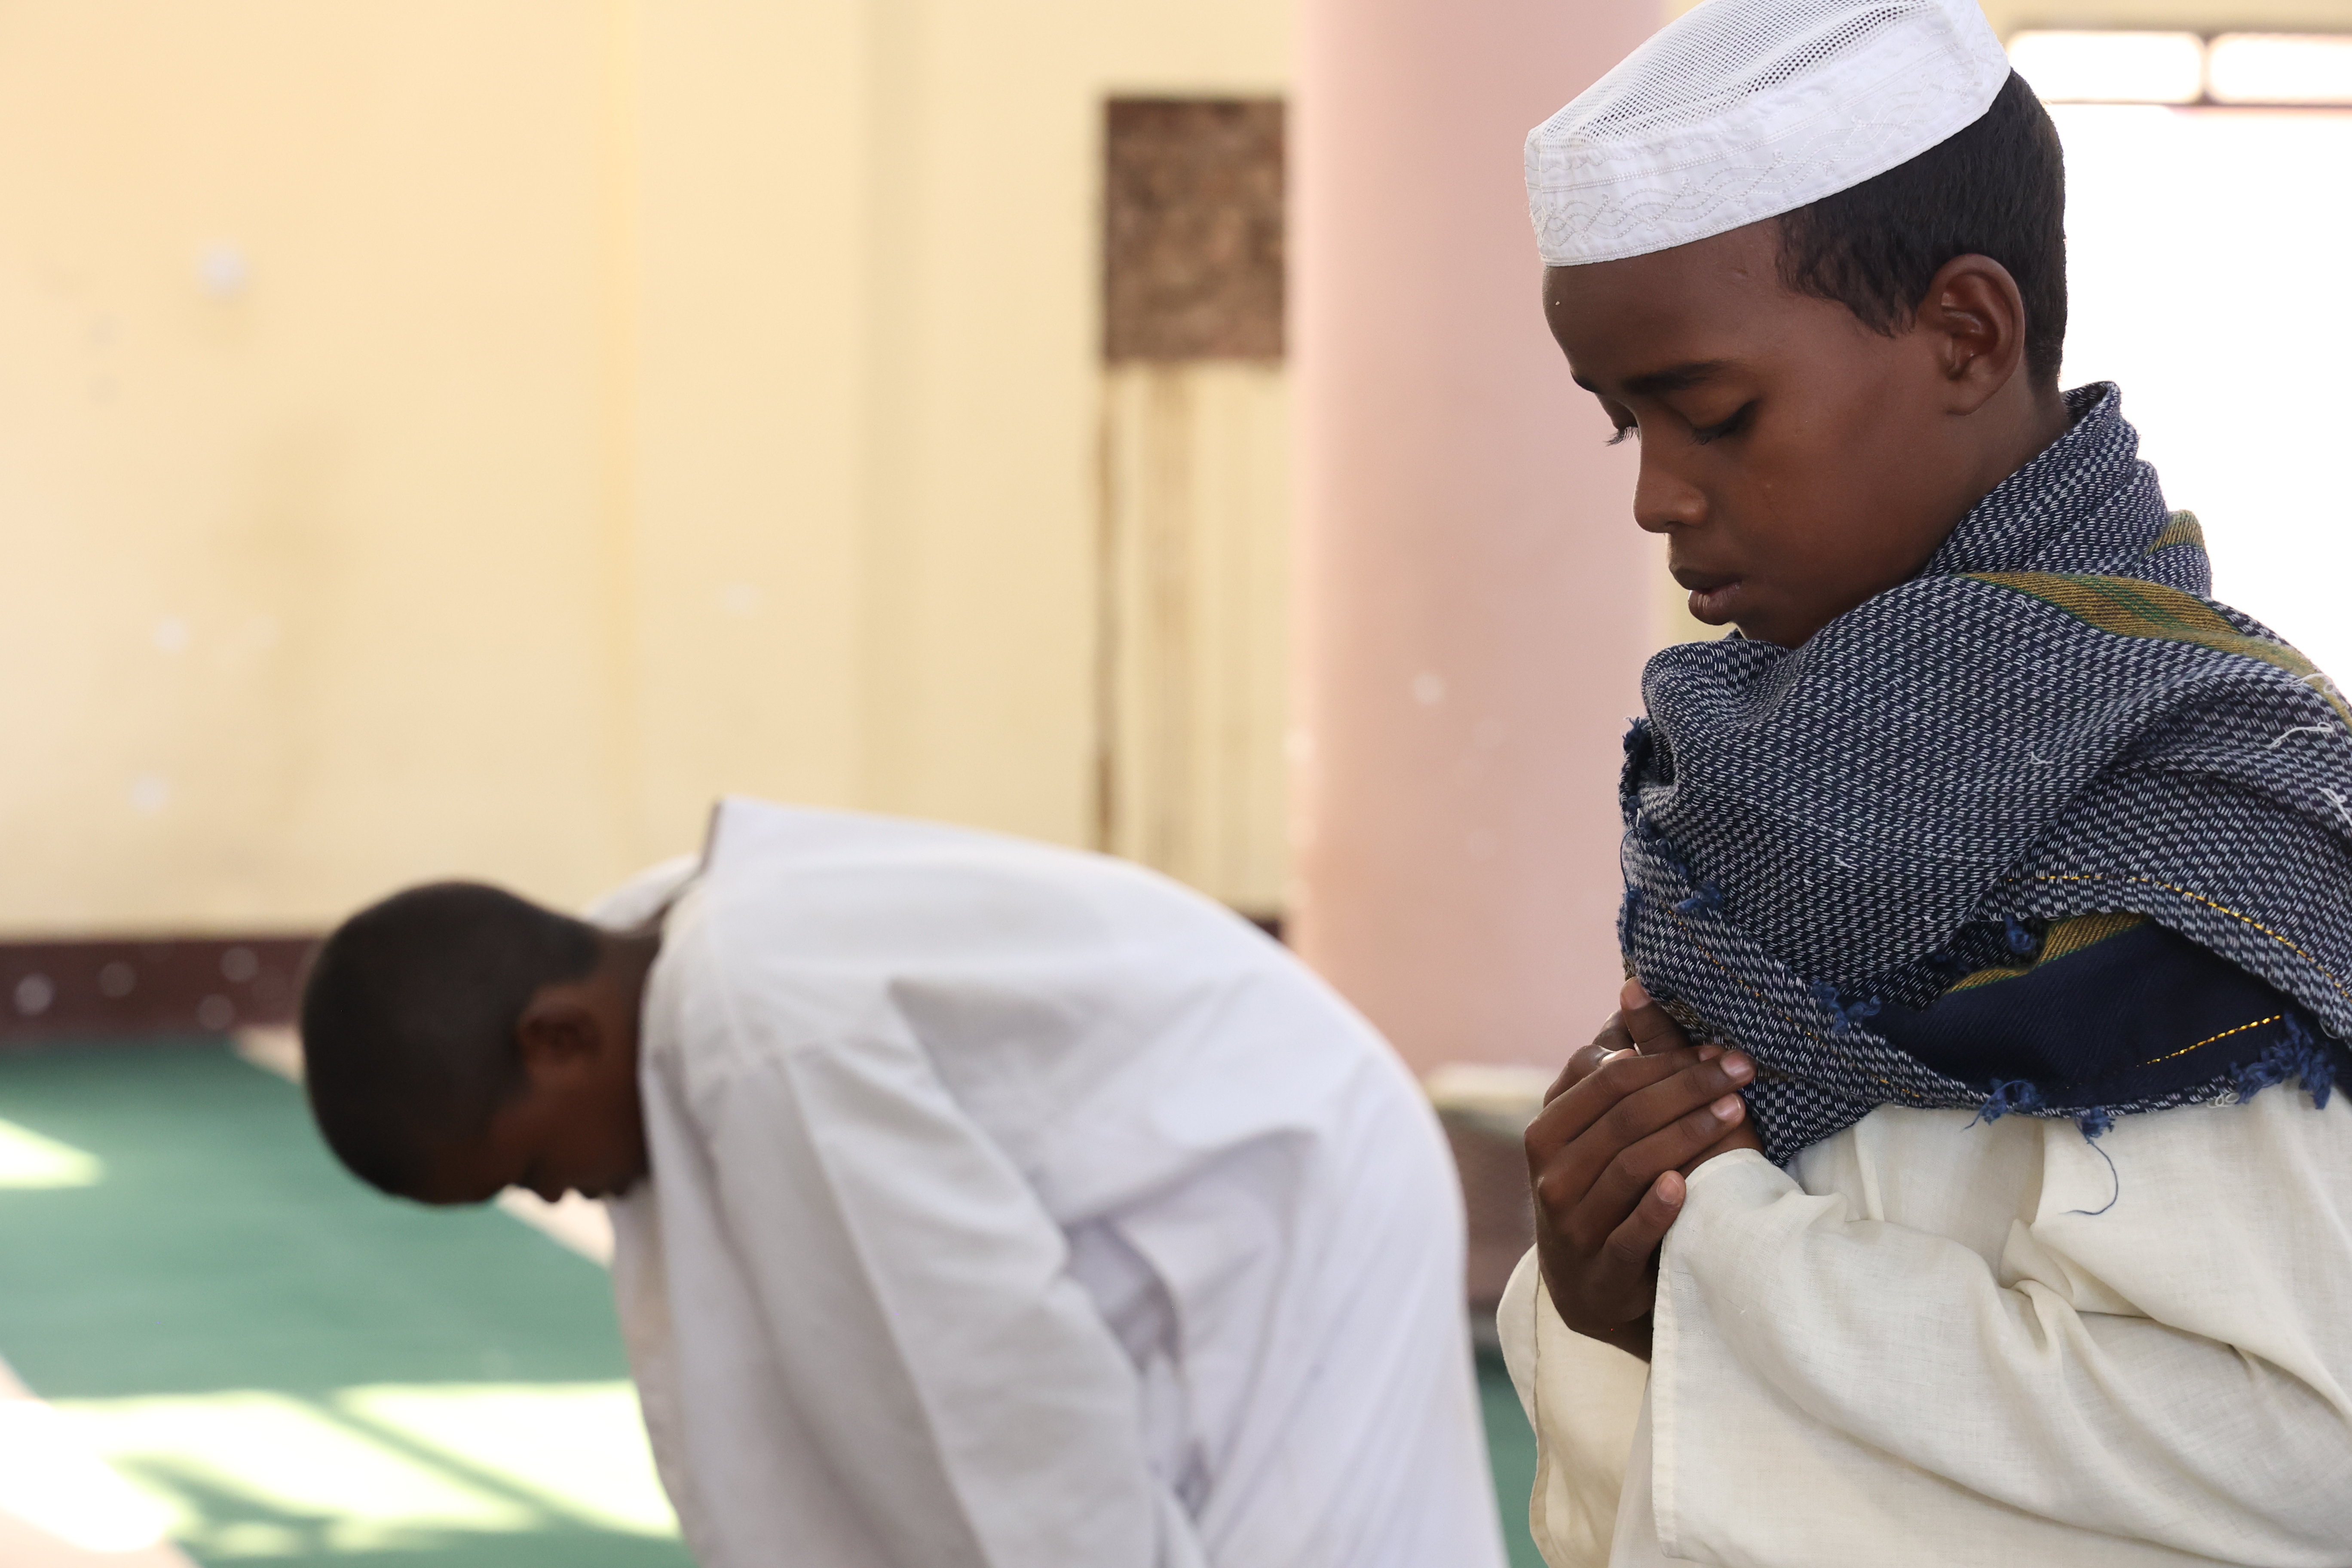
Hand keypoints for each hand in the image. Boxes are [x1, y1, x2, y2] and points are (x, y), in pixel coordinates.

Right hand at [1524, 980, 1760, 1359]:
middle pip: (1623, 1114)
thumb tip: (1635, 989)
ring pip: (1630, 1164)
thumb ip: (1616, 1069)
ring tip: (1736, 1112)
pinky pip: (1628, 1233)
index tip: (1717, 1045)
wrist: (1590, 1288)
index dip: (1663, 1055)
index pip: (1604, 1076)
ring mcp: (1570, 1222)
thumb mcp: (1601, 1131)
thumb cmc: (1605, 1189)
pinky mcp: (1600, 1270)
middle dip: (1687, 1084)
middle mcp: (1550, 1171)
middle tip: (1742, 1068)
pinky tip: (1686, 1186)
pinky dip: (1656, 1208)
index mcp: (1549, 1128)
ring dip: (1686, 1134)